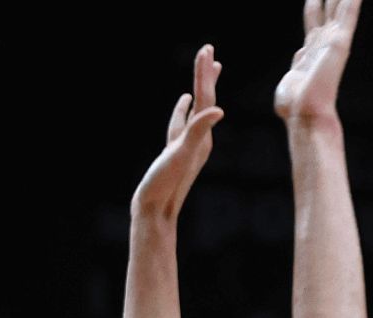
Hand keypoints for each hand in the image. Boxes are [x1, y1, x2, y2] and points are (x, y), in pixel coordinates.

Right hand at [132, 45, 223, 220]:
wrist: (155, 212)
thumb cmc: (165, 184)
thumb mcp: (182, 155)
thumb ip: (198, 131)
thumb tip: (217, 110)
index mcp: (202, 135)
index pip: (205, 97)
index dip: (204, 74)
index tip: (206, 50)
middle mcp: (199, 137)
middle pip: (205, 99)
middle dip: (206, 75)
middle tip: (209, 52)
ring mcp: (187, 143)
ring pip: (196, 109)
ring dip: (200, 89)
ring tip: (206, 73)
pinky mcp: (176, 151)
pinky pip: (183, 122)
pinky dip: (184, 110)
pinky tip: (183, 104)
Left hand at [275, 0, 360, 123]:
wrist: (305, 113)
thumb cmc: (294, 104)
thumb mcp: (292, 79)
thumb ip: (298, 64)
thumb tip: (301, 54)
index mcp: (310, 49)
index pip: (314, 20)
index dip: (315, 5)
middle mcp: (323, 42)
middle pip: (328, 9)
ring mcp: (332, 41)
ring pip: (340, 7)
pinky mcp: (339, 42)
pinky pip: (348, 13)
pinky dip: (352, 1)